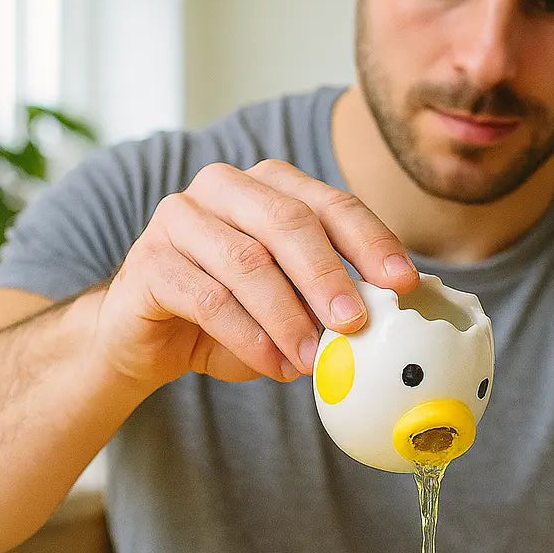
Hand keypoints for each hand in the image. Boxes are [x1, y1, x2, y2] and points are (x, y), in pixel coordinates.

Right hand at [94, 159, 418, 388]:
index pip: (332, 204)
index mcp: (272, 186)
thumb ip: (332, 298)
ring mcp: (180, 218)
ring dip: (288, 317)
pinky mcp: (148, 262)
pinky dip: (248, 337)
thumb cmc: (233, 315)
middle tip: (356, 322)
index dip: (372, 242)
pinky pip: (207, 298)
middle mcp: (225, 188)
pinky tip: (275, 366)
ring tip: (313, 359)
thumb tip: (392, 315)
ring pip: (247, 261)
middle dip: (328, 275)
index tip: (405, 283)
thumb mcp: (293, 304)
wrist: (151, 337)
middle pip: (288, 221)